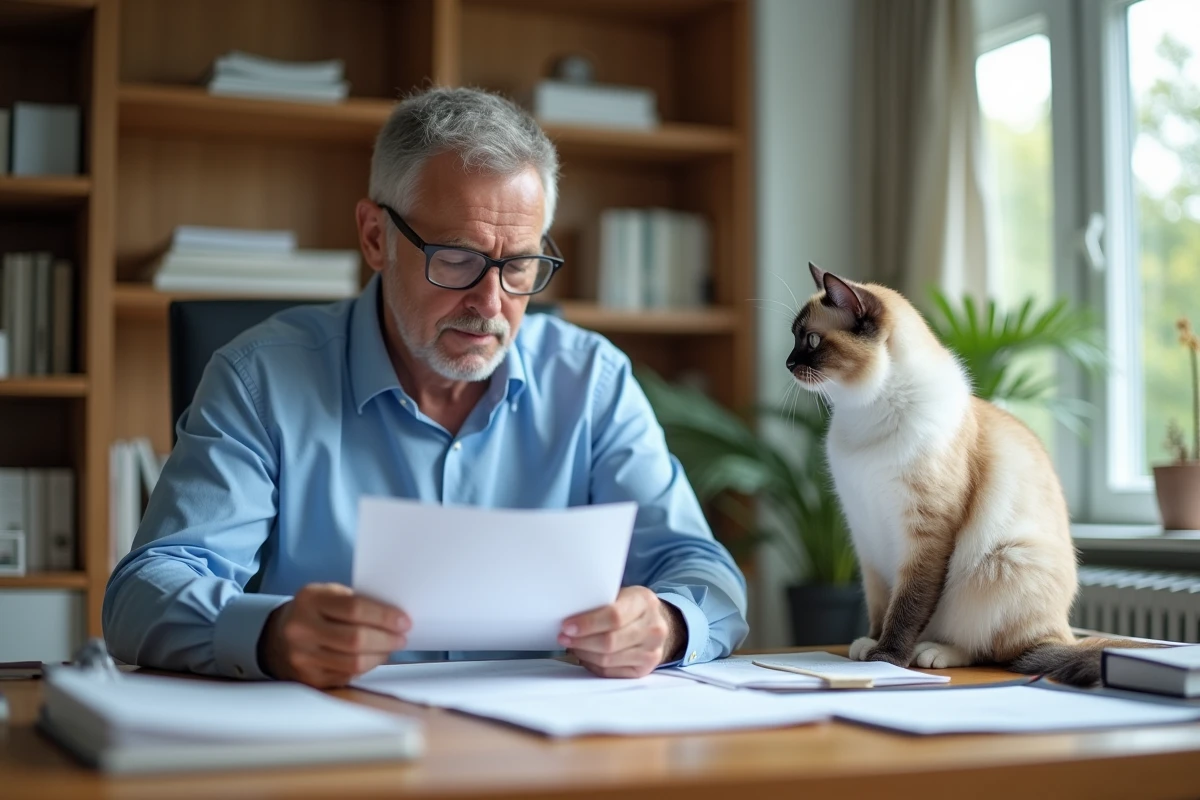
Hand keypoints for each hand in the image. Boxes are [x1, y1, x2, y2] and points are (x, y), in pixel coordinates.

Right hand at [258, 583, 408, 687]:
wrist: (278, 636)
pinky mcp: (308, 678)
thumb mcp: (329, 594)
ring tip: (390, 647)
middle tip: (401, 636)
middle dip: (386, 639)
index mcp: (310, 599)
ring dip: (380, 656)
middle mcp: (301, 629)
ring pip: (354, 663)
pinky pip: (347, 676)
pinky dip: (366, 667)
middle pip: (355, 639)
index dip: (384, 617)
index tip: (404, 621)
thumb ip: (356, 601)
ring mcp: (302, 657)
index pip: (354, 609)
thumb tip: (395, 617)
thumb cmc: (315, 611)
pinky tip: (372, 658)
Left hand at [559, 586, 686, 677]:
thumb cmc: (630, 607)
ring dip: (584, 654)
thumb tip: (569, 614)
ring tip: (573, 646)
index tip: (567, 626)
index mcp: (645, 601)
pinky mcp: (646, 670)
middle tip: (564, 638)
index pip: (614, 616)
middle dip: (581, 641)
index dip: (588, 623)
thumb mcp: (621, 594)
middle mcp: (654, 628)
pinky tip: (586, 656)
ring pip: (608, 659)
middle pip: (610, 642)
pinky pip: (611, 672)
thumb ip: (600, 602)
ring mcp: (652, 651)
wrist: (655, 624)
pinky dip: (593, 665)